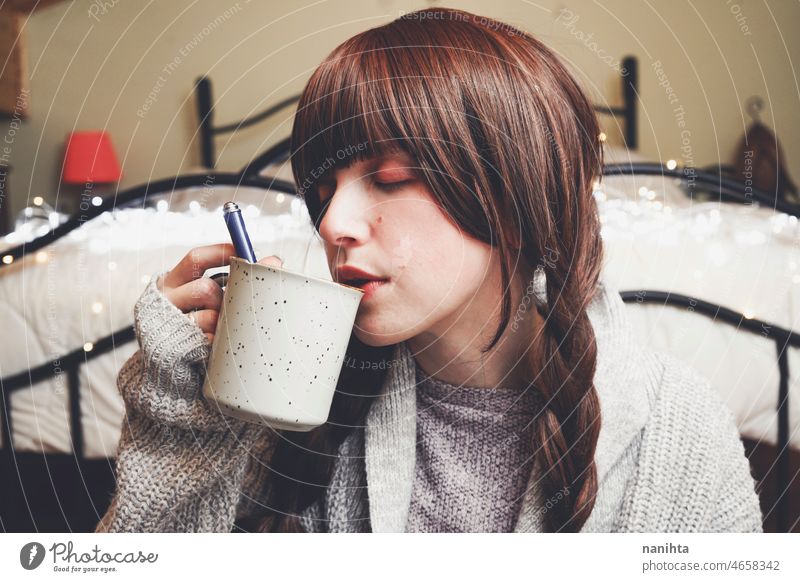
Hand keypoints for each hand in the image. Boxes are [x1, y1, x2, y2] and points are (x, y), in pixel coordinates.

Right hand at [158, 243, 282, 342]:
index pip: (195, 259)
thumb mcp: (206, 299)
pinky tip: (216, 345)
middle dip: (227, 299)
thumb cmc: (197, 326)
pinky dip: (217, 343)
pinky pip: (207, 341)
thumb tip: (274, 261)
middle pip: (206, 289)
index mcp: (172, 282)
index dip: (221, 253)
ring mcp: (168, 325)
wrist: (168, 369)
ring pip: (209, 316)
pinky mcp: (174, 349)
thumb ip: (230, 280)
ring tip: (222, 330)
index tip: (245, 255)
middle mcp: (164, 300)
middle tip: (236, 306)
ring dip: (223, 323)